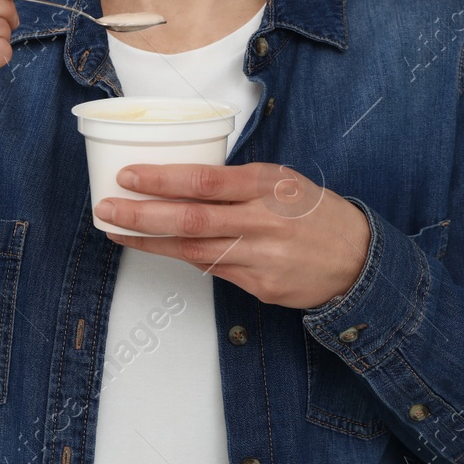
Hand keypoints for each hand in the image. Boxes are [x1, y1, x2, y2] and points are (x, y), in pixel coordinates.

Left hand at [94, 162, 370, 309]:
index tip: (127, 175)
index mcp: (267, 186)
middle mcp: (262, 222)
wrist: (358, 261)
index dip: (161, 179)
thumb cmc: (312, 211)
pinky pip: (212, 270)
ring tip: (117, 230)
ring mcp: (261, 259)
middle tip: (106, 208)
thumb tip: (180, 180)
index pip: (204, 181)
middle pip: (190, 220)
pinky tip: (160, 247)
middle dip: (141, 214)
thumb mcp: (281, 180)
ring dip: (150, 241)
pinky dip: (184, 256)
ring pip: (193, 251)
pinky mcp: (260, 288)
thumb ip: (236, 182)